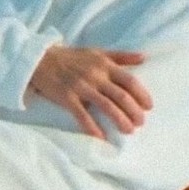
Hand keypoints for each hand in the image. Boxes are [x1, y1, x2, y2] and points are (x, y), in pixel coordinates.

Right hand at [29, 45, 151, 139]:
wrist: (39, 59)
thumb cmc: (70, 57)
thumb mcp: (97, 52)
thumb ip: (120, 56)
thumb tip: (144, 58)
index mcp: (104, 65)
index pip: (129, 81)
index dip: (142, 95)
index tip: (149, 107)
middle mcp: (95, 76)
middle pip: (121, 96)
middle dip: (134, 111)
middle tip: (141, 123)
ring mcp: (81, 87)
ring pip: (106, 106)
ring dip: (120, 120)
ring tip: (128, 131)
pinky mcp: (66, 97)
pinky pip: (82, 115)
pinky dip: (92, 127)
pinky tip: (101, 137)